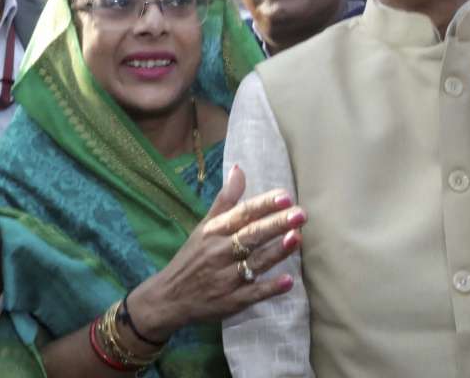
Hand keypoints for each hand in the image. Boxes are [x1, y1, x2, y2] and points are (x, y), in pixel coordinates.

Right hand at [129, 165, 303, 340]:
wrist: (168, 298)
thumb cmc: (192, 258)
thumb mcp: (204, 227)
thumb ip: (226, 200)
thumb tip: (239, 169)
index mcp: (214, 232)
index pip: (241, 214)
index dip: (263, 205)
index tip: (285, 196)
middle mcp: (220, 252)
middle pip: (251, 236)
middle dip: (276, 224)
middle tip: (301, 214)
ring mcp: (226, 278)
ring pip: (255, 263)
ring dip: (277, 251)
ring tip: (297, 238)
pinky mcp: (231, 302)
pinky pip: (252, 294)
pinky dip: (269, 288)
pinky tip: (288, 281)